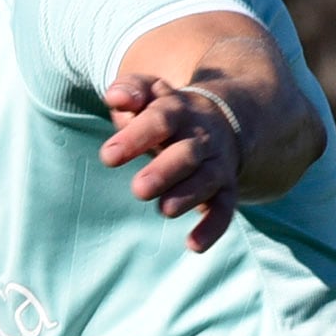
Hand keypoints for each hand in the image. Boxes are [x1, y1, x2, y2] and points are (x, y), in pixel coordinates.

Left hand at [98, 75, 239, 251]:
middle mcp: (201, 138)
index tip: (109, 156)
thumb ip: (131, 90)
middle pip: (186, 153)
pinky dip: (212, 228)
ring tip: (165, 210)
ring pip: (207, 180)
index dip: (136, 137)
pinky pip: (225, 209)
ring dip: (188, 196)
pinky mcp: (226, 190)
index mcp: (179, 111)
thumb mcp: (151, 93)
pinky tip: (193, 245)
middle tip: (139, 189)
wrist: (224, 119)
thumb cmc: (169, 112)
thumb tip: (115, 96)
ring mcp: (216, 164)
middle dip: (165, 171)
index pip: (159, 120)